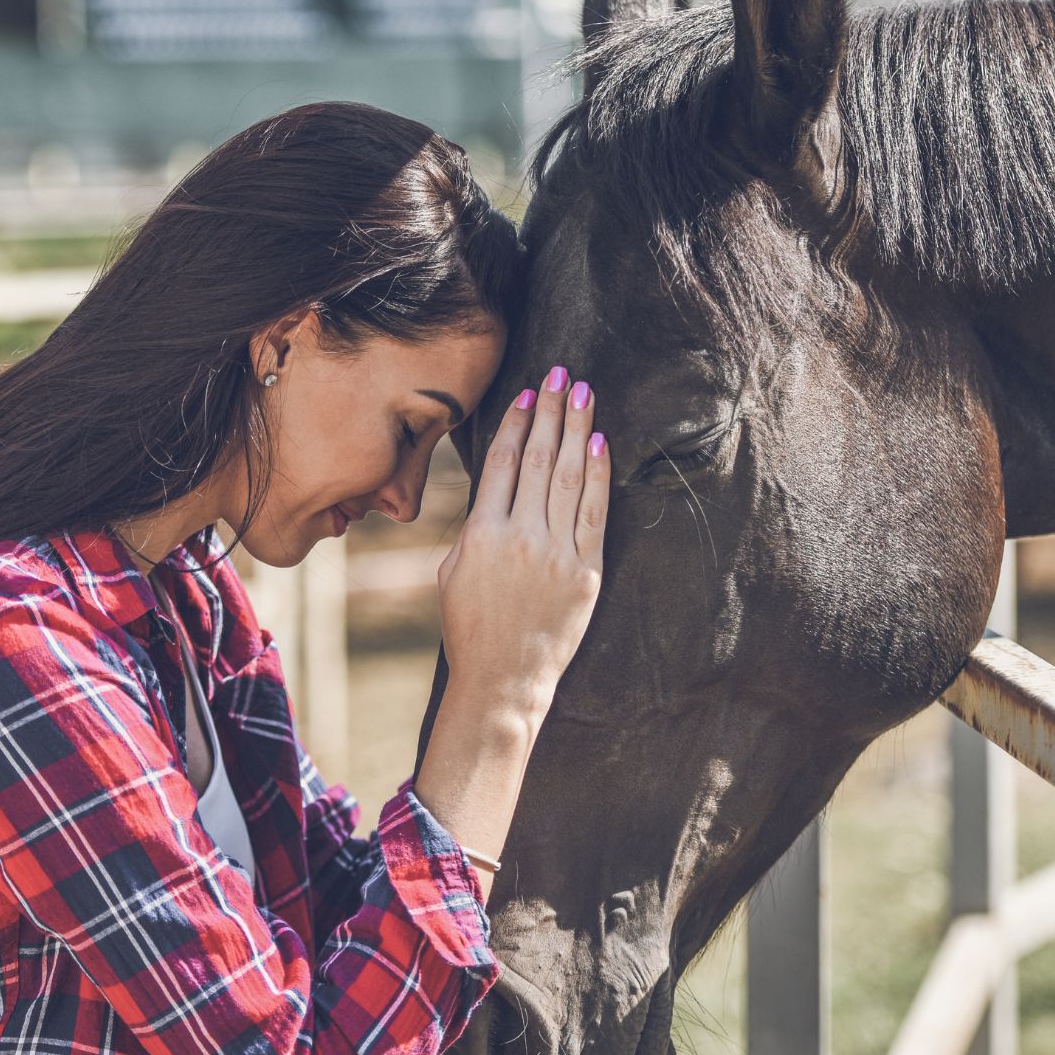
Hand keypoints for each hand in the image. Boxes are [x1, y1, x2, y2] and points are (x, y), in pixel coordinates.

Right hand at [436, 366, 608, 724]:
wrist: (503, 681)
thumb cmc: (470, 627)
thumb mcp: (453, 572)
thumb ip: (476, 526)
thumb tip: (499, 486)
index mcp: (481, 533)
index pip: (504, 462)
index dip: (518, 422)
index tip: (529, 392)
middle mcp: (520, 537)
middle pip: (541, 458)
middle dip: (552, 410)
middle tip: (561, 373)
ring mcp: (556, 554)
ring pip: (571, 476)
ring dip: (578, 428)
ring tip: (583, 392)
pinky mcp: (586, 572)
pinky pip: (595, 513)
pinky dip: (599, 475)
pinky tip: (600, 441)